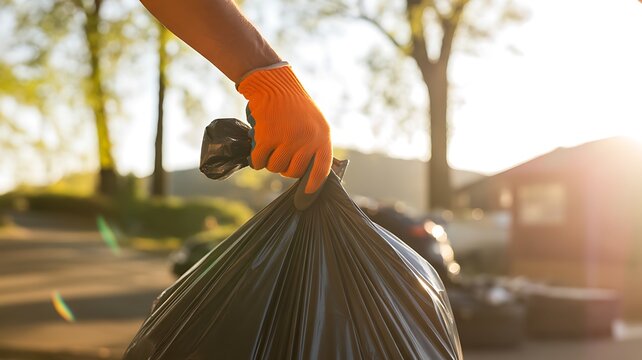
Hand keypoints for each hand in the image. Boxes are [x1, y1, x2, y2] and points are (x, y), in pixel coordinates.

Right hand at [237, 65, 331, 193]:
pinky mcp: (268, 138)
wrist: (274, 84)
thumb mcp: (315, 123)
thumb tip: (313, 173)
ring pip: (276, 168)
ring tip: (271, 147)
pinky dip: (257, 159)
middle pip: (294, 172)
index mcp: (322, 136)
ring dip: (270, 162)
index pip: (322, 169)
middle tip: (281, 157)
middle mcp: (307, 139)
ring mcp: (288, 139)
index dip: (314, 185)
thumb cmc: (294, 105)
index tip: (307, 195)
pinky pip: (260, 161)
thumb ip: (316, 145)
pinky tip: (258, 150)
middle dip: (285, 169)